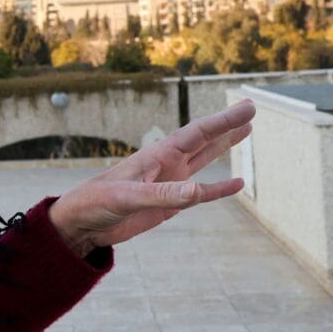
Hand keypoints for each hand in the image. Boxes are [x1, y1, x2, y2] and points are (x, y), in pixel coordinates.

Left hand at [47, 99, 254, 256]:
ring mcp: (169, 182)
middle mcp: (167, 164)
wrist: (81, 223)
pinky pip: (201, 194)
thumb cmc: (96, 202)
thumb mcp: (126, 198)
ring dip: (224, 146)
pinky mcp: (169, 204)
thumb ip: (162, 195)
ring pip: (204, 159)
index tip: (247, 108)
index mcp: (157, 155)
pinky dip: (220, 189)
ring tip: (246, 131)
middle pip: (204, 139)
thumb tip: (197, 190)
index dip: (223, 121)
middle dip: (227, 125)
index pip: (197, 133)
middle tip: (251, 108)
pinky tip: (238, 183)